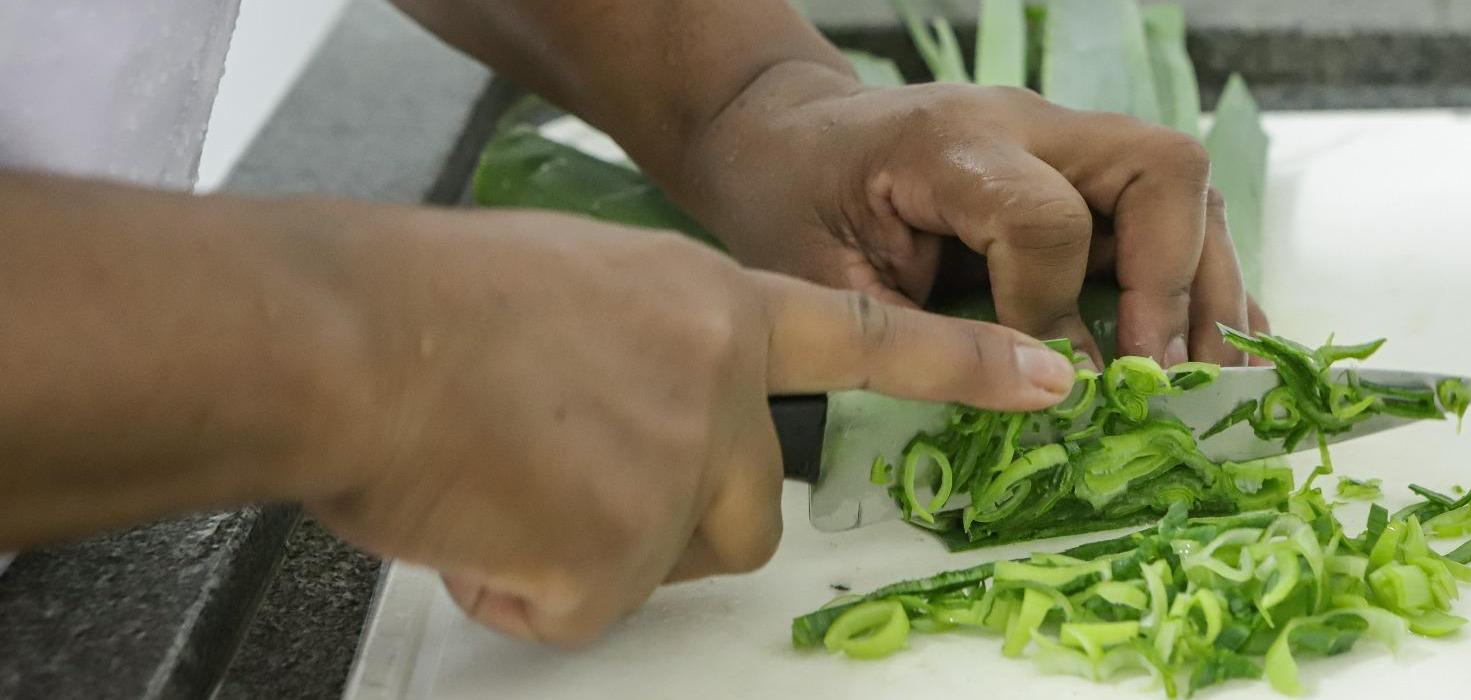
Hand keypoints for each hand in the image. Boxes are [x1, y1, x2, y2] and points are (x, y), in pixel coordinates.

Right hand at [307, 208, 1075, 645]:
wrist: (343, 336)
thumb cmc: (425, 304)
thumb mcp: (573, 290)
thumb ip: (637, 352)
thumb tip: (624, 421)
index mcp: (706, 306)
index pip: (863, 339)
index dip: (959, 366)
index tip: (1050, 380)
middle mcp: (716, 385)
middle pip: (749, 513)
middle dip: (670, 523)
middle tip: (568, 482)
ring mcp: (677, 471)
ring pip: (669, 562)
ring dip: (592, 550)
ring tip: (500, 483)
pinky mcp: (622, 555)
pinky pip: (579, 607)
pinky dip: (520, 585)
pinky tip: (471, 517)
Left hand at [683, 62, 1269, 366]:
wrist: (786, 132)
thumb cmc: (791, 201)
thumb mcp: (825, 281)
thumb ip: (923, 336)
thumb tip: (1044, 395)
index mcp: (952, 144)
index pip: (1046, 219)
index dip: (1055, 313)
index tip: (1052, 384)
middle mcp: (1025, 123)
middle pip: (1159, 171)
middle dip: (1176, 284)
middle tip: (1163, 378)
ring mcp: (1060, 137)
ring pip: (1179, 186)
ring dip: (1207, 284)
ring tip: (1213, 379)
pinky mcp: (1074, 165)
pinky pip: (1160, 208)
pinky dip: (1192, 275)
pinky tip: (1214, 343)